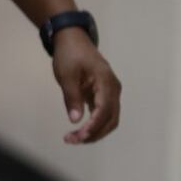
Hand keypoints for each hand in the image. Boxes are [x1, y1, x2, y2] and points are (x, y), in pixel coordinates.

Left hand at [52, 28, 120, 143]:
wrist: (72, 39)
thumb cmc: (69, 54)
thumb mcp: (67, 75)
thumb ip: (72, 97)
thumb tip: (75, 120)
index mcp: (106, 82)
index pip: (105, 110)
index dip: (93, 126)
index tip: (79, 136)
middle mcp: (113, 89)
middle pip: (110, 119)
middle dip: (93, 133)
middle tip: (71, 140)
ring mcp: (110, 92)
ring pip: (109, 119)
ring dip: (94, 132)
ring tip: (73, 138)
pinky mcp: (103, 95)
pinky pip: (103, 115)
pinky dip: (93, 125)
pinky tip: (79, 131)